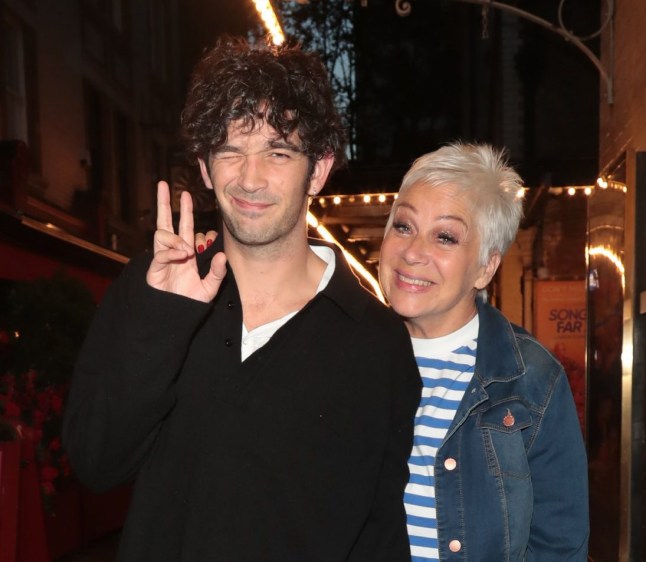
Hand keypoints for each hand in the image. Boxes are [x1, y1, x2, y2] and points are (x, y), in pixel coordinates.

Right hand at [146, 181, 226, 302]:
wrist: (175, 316)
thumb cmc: (190, 302)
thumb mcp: (209, 288)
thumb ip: (217, 273)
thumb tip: (222, 255)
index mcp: (186, 253)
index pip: (185, 226)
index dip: (185, 211)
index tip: (186, 194)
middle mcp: (172, 252)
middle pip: (166, 222)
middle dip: (164, 203)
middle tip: (162, 184)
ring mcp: (162, 258)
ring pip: (161, 234)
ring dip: (175, 238)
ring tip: (187, 251)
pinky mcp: (154, 268)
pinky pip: (160, 253)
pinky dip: (171, 252)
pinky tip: (182, 256)